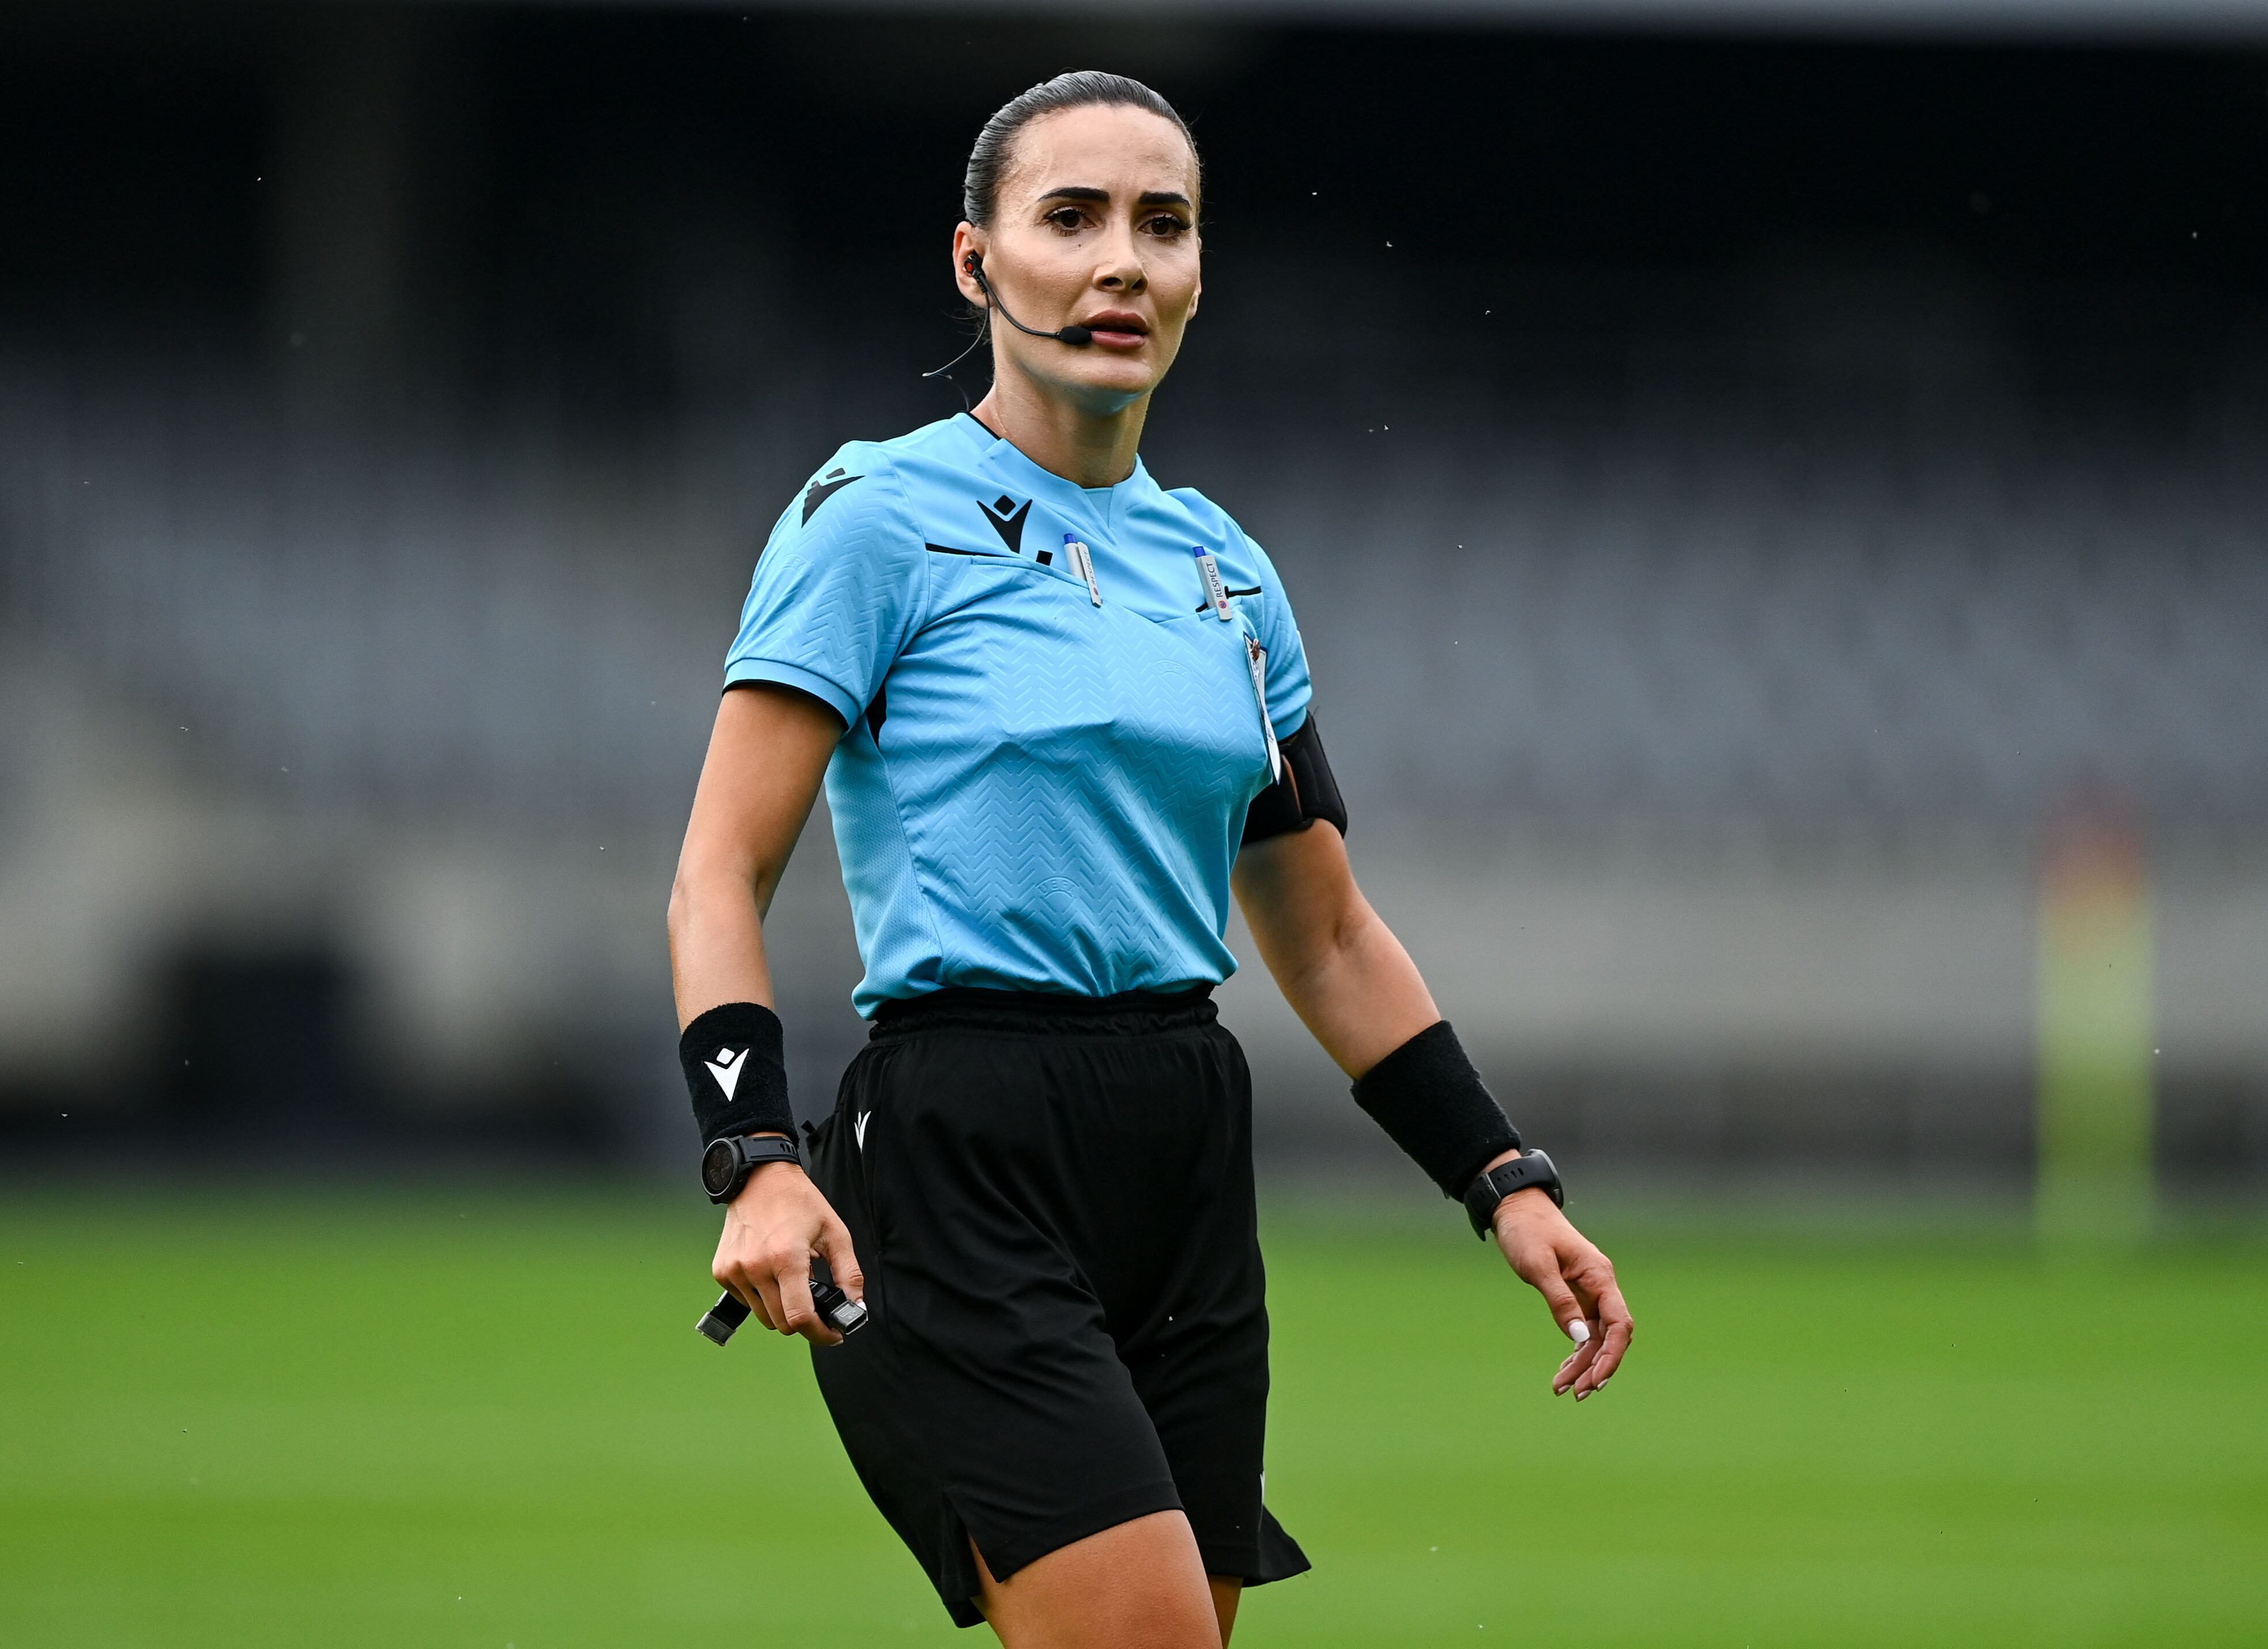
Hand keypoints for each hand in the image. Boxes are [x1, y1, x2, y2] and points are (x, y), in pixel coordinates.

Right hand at [710, 1138, 865, 1345]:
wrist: (759, 1178)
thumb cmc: (799, 1202)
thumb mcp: (835, 1233)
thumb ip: (849, 1274)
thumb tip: (855, 1308)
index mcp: (786, 1258)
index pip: (799, 1317)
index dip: (820, 1333)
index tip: (832, 1333)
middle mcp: (755, 1267)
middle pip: (781, 1323)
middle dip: (804, 1321)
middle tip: (817, 1303)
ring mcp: (735, 1271)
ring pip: (763, 1316)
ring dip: (782, 1309)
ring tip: (793, 1280)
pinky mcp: (722, 1271)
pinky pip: (746, 1301)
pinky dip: (762, 1297)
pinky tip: (772, 1273)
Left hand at [1488, 1170, 1633, 1400]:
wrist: (1516, 1208)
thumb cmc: (1527, 1231)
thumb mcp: (1538, 1266)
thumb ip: (1560, 1301)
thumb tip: (1580, 1338)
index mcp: (1599, 1276)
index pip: (1619, 1324)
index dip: (1612, 1355)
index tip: (1596, 1380)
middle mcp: (1600, 1286)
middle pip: (1610, 1336)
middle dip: (1596, 1367)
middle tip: (1575, 1394)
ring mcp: (1589, 1292)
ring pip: (1596, 1337)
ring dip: (1583, 1365)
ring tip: (1562, 1389)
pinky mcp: (1576, 1296)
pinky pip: (1583, 1330)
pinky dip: (1575, 1352)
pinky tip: (1563, 1371)